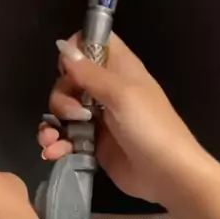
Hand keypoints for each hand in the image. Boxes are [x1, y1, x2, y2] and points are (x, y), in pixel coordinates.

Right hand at [38, 33, 203, 205]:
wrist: (168, 175)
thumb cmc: (151, 128)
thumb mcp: (121, 94)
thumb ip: (89, 73)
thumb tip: (63, 47)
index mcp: (119, 69)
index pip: (91, 43)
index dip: (75, 51)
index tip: (69, 70)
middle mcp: (107, 90)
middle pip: (69, 81)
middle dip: (61, 98)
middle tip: (75, 116)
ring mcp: (100, 119)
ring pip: (64, 112)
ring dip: (52, 125)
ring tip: (52, 141)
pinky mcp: (94, 145)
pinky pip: (67, 139)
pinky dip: (57, 145)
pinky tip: (54, 154)